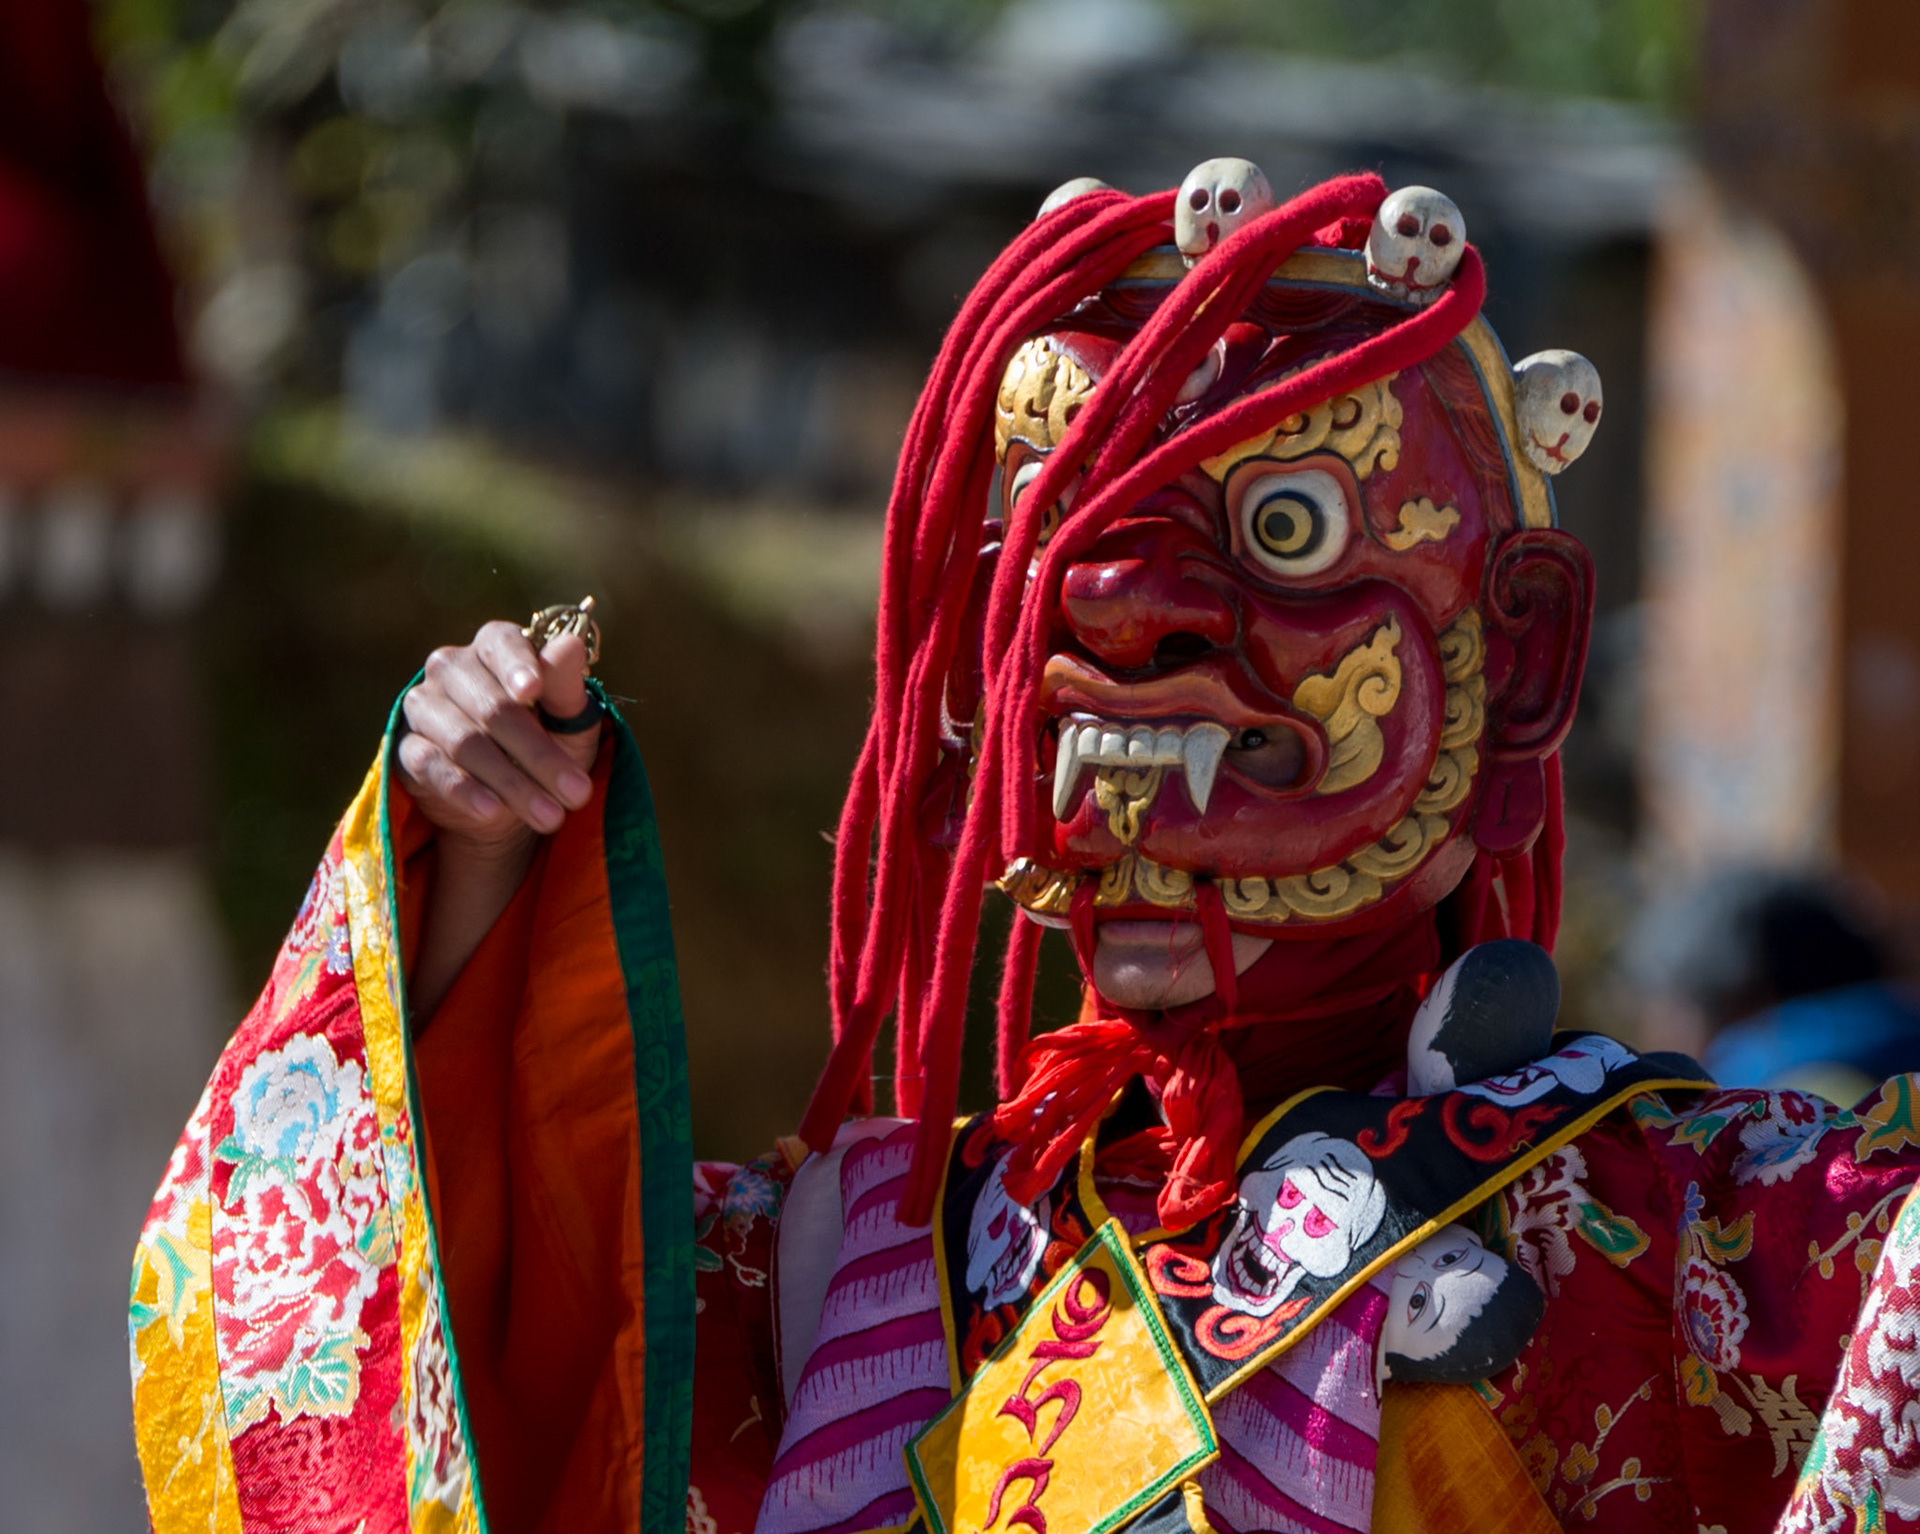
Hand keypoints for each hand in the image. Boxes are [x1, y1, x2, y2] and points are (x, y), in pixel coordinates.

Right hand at [397, 620, 600, 855]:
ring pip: (465, 742)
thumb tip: (570, 645)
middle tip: (577, 793)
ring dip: (511, 782)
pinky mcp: (406, 747)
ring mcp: (424, 706)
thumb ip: (566, 686)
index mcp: (495, 647)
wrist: (507, 796)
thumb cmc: (547, 740)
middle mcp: (452, 669)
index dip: (518, 667)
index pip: (502, 644)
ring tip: (550, 816)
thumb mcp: (569, 719)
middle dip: (539, 754)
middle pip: (492, 707)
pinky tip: (491, 811)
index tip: (533, 692)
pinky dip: (464, 789)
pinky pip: (430, 765)